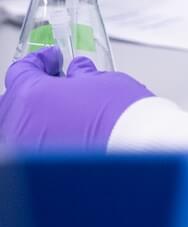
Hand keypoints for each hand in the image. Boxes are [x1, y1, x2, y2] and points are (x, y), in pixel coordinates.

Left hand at [0, 47, 153, 149]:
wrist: (134, 148)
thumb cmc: (118, 115)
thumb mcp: (101, 81)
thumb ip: (80, 74)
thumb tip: (77, 72)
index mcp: (29, 96)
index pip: (20, 71)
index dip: (40, 60)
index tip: (52, 58)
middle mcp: (18, 124)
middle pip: (13, 100)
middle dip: (33, 88)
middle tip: (56, 80)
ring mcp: (24, 148)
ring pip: (19, 125)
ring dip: (37, 114)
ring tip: (62, 108)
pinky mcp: (35, 168)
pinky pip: (30, 144)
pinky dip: (42, 135)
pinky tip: (63, 128)